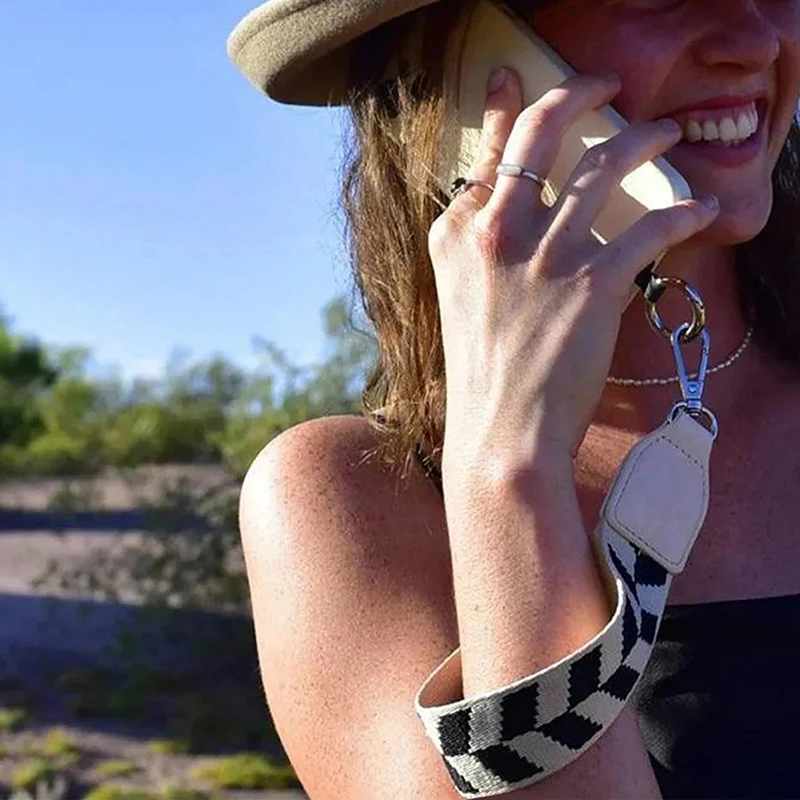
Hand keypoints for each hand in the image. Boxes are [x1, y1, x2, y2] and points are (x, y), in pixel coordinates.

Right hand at [429, 68, 718, 474]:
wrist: (501, 435)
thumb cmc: (483, 375)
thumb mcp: (463, 301)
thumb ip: (481, 250)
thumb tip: (515, 215)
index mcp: (457, 236)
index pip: (485, 154)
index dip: (502, 109)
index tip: (515, 80)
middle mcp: (497, 233)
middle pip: (540, 132)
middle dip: (577, 91)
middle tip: (604, 82)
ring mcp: (546, 255)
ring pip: (605, 164)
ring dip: (644, 138)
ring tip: (666, 132)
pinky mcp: (594, 283)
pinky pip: (651, 227)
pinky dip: (683, 212)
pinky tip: (700, 209)